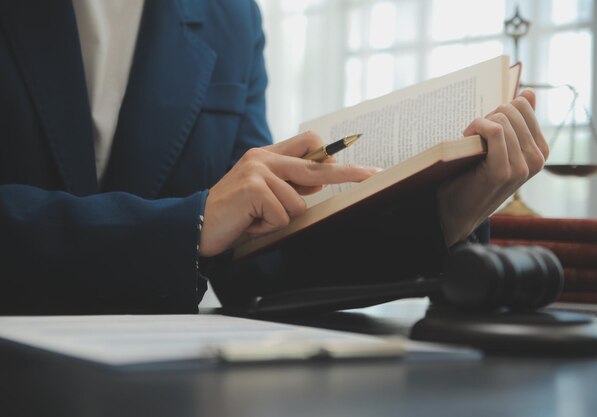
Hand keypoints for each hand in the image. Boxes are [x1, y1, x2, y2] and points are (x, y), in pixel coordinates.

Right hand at [199, 131, 378, 255]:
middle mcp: (263, 158)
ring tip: (257, 220)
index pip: (308, 144)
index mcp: (267, 156)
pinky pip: (283, 215)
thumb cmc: (233, 213)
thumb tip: (320, 182)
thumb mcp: (264, 196)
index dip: (331, 154)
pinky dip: (268, 227)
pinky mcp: (253, 189)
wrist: (196, 225)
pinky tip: (250, 223)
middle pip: (316, 166)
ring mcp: (258, 171)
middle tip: (374, 175)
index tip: (356, 165)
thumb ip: (289, 185)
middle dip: (348, 174)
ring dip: (281, 219)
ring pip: (299, 203)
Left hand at [436, 90, 548, 245]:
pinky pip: (495, 131)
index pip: (524, 106)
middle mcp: (537, 160)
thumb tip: (529, 93)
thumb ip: (516, 123)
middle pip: (512, 110)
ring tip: (468, 141)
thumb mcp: (498, 147)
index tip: (483, 127)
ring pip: (503, 120)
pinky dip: (477, 128)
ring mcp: (522, 167)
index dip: (498, 111)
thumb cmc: (473, 176)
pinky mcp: (503, 171)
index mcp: (540, 151)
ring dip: (479, 124)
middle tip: (473, 135)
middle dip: (488, 116)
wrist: (456, 211)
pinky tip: (466, 138)